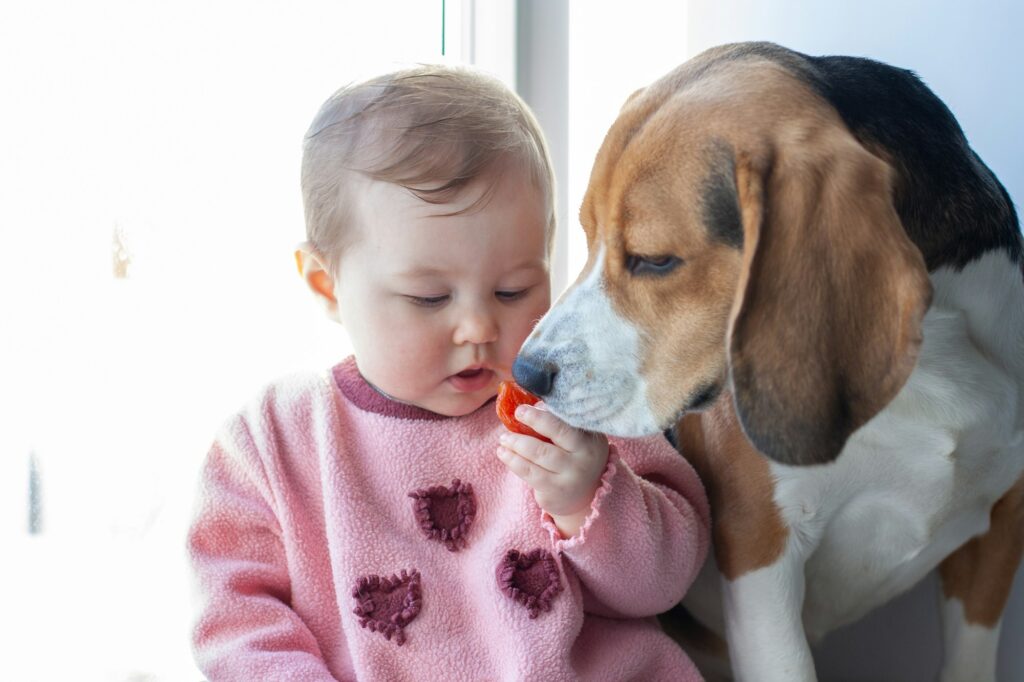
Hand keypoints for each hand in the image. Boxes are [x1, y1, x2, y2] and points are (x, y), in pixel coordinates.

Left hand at [496, 403, 609, 536]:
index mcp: (590, 441)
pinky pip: (530, 473)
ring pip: (538, 455)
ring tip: (503, 438)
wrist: (586, 493)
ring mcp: (570, 477)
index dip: (542, 416)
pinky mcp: (555, 490)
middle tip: (516, 414)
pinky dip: (513, 461)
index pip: (565, 425)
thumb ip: (561, 422)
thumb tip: (534, 405)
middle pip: (554, 436)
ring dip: (516, 443)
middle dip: (532, 423)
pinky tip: (503, 453)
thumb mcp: (580, 439)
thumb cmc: (576, 456)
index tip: (522, 409)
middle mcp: (584, 459)